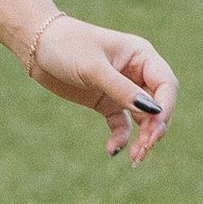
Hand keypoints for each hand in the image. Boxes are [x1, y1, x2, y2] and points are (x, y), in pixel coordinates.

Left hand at [22, 16, 177, 164]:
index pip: (166, 85)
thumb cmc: (67, 46)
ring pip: (144, 117)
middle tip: (144, 149)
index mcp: (141, 55)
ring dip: (142, 137)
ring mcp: (122, 88)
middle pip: (159, 105)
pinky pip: (122, 123)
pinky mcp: (106, 101)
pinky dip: (121, 137)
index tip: (154, 130)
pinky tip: (113, 150)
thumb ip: (122, 90)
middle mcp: (137, 72)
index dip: (166, 109)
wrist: (36, 45)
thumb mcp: (94, 68)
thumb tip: (154, 111)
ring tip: (134, 158)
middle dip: (155, 128)